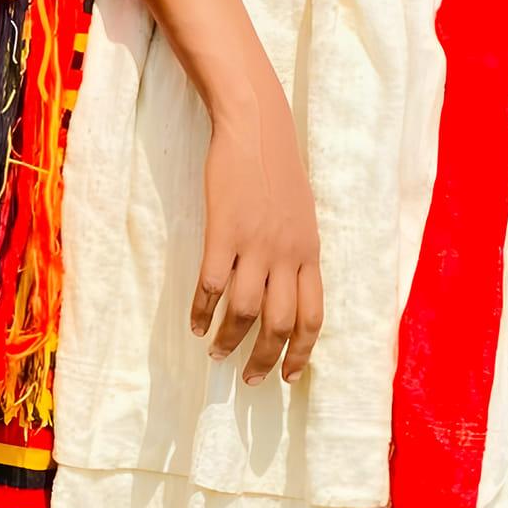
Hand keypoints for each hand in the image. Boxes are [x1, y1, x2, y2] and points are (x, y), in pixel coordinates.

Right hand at [191, 78, 323, 384]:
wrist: (256, 126)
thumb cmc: (277, 167)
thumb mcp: (301, 213)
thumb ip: (298, 250)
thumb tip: (290, 288)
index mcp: (309, 251)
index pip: (313, 317)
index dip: (301, 353)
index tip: (289, 376)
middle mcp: (286, 254)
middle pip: (279, 324)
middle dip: (265, 360)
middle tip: (251, 380)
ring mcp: (255, 243)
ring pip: (244, 312)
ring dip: (229, 340)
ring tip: (216, 353)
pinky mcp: (223, 231)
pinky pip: (212, 284)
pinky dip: (202, 309)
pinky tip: (195, 322)